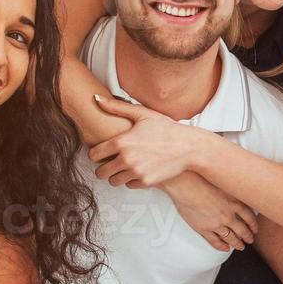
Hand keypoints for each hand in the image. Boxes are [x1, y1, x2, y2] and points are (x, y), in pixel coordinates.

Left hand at [88, 95, 204, 187]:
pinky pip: (129, 185)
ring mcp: (136, 172)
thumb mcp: (142, 114)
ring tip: (123, 167)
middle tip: (110, 162)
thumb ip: (116, 107)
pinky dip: (131, 180)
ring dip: (116, 175)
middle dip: (103, 167)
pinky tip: (138, 169)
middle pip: (101, 172)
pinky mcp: (146, 182)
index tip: (101, 152)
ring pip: (113, 181)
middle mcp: (127, 159)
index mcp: (122, 142)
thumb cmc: (166, 128)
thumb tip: (95, 98)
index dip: (95, 153)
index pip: (94, 155)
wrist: (188, 147)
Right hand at [162, 172, 258, 250]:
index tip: (255, 229)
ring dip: (237, 244)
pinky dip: (221, 246)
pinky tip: (225, 248)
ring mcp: (216, 224)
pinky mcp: (204, 229)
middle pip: (242, 230)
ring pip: (230, 238)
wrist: (186, 186)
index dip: (254, 225)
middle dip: (248, 236)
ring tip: (240, 246)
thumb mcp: (225, 183)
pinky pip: (215, 241)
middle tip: (250, 240)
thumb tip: (239, 192)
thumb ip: (233, 190)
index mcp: (234, 203)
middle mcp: (228, 216)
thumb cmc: (202, 179)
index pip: (249, 217)